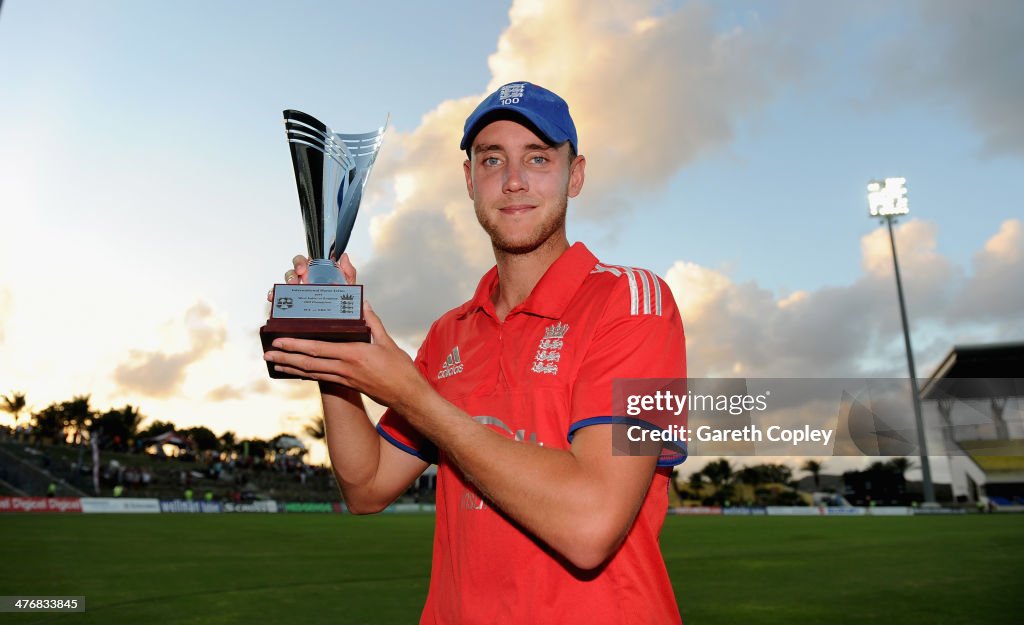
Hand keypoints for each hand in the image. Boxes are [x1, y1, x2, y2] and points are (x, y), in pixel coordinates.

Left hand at [263, 300, 431, 411]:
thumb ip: (373, 323)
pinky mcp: (347, 385)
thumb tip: (363, 304)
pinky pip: (322, 378)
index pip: (318, 348)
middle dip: (286, 358)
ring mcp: (345, 379)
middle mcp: (345, 368)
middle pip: (308, 362)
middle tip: (267, 354)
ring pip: (312, 372)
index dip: (296, 345)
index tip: (279, 341)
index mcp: (354, 354)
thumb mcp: (388, 342)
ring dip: (291, 368)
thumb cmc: (401, 369)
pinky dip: (306, 374)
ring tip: (275, 363)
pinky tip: (296, 371)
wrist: (407, 397)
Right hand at [266, 253, 357, 300]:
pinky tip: (275, 300)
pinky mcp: (293, 306)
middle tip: (295, 280)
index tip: (302, 269)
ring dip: (283, 286)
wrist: (343, 321)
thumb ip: (348, 271)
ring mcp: (298, 294)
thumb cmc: (343, 303)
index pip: (304, 263)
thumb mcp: (348, 287)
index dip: (300, 262)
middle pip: (292, 272)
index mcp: (316, 275)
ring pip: (285, 285)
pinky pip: (280, 300)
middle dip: (291, 274)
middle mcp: (305, 283)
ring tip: (288, 291)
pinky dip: (275, 297)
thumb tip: (344, 258)